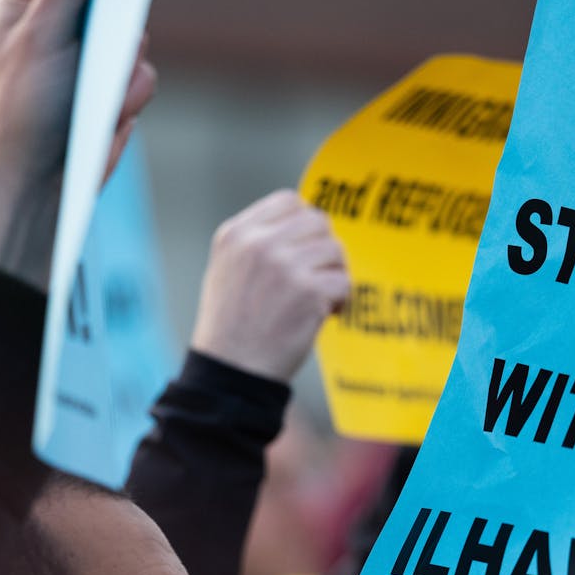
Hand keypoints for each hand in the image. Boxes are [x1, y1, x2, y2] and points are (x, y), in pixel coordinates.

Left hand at [0, 0, 156, 286]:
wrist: (35, 191)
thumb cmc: (23, 114)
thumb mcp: (42, 36)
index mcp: (25, 8)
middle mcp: (56, 33)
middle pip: (110, 1)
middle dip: (119, 28)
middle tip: (118, 42)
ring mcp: (83, 69)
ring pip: (134, 47)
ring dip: (127, 74)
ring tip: (105, 103)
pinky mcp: (106, 101)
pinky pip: (138, 85)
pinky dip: (128, 103)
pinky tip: (108, 123)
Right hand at [190, 191, 349, 381]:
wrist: (230, 372)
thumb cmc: (233, 327)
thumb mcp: (229, 269)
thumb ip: (259, 242)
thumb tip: (308, 227)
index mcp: (236, 233)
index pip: (289, 201)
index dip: (305, 225)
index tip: (305, 251)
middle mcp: (259, 243)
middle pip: (317, 221)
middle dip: (323, 250)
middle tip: (316, 278)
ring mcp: (284, 265)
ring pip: (335, 250)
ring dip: (334, 275)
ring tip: (319, 299)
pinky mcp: (308, 291)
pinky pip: (344, 281)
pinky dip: (341, 300)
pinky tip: (326, 314)